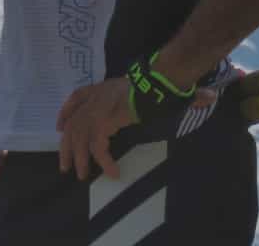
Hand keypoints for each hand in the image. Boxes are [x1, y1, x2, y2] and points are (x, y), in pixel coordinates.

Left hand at [56, 80, 218, 180]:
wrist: (156, 82)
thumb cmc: (154, 85)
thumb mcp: (145, 89)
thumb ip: (149, 99)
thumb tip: (199, 98)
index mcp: (100, 88)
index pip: (76, 98)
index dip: (65, 113)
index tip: (59, 127)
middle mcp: (95, 98)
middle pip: (72, 122)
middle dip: (66, 146)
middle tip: (65, 166)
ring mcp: (97, 109)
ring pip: (80, 137)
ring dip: (79, 158)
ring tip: (82, 175)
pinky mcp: (104, 120)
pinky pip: (98, 146)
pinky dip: (103, 161)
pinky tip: (113, 172)